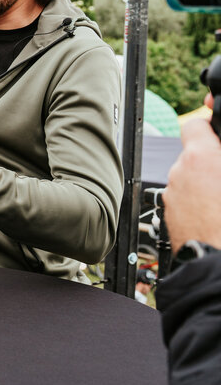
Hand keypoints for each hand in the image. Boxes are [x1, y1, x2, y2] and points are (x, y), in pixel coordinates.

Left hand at [163, 113, 220, 253]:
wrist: (213, 259)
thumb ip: (220, 158)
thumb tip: (217, 154)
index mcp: (200, 158)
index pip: (194, 125)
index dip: (207, 127)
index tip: (214, 132)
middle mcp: (180, 172)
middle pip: (193, 156)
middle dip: (208, 163)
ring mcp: (172, 193)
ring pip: (187, 178)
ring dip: (201, 184)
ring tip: (218, 201)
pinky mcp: (169, 211)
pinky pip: (182, 198)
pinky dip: (194, 201)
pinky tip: (210, 214)